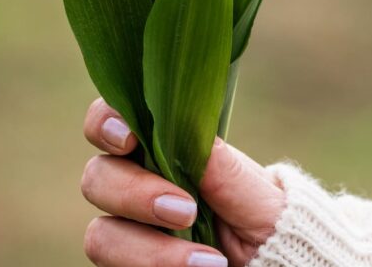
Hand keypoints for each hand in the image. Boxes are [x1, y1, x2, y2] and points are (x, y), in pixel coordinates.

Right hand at [80, 98, 285, 265]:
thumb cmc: (266, 222)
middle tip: (186, 211)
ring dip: (150, 251)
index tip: (127, 138)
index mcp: (162, 150)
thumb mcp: (260, 197)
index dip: (105, 122)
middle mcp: (136, 186)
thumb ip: (226, 170)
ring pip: (100, 235)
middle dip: (135, 194)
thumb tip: (193, 132)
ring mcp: (129, 231)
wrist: (274, 266)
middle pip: (96, 177)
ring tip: (208, 262)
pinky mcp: (131, 265)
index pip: (111, 119)